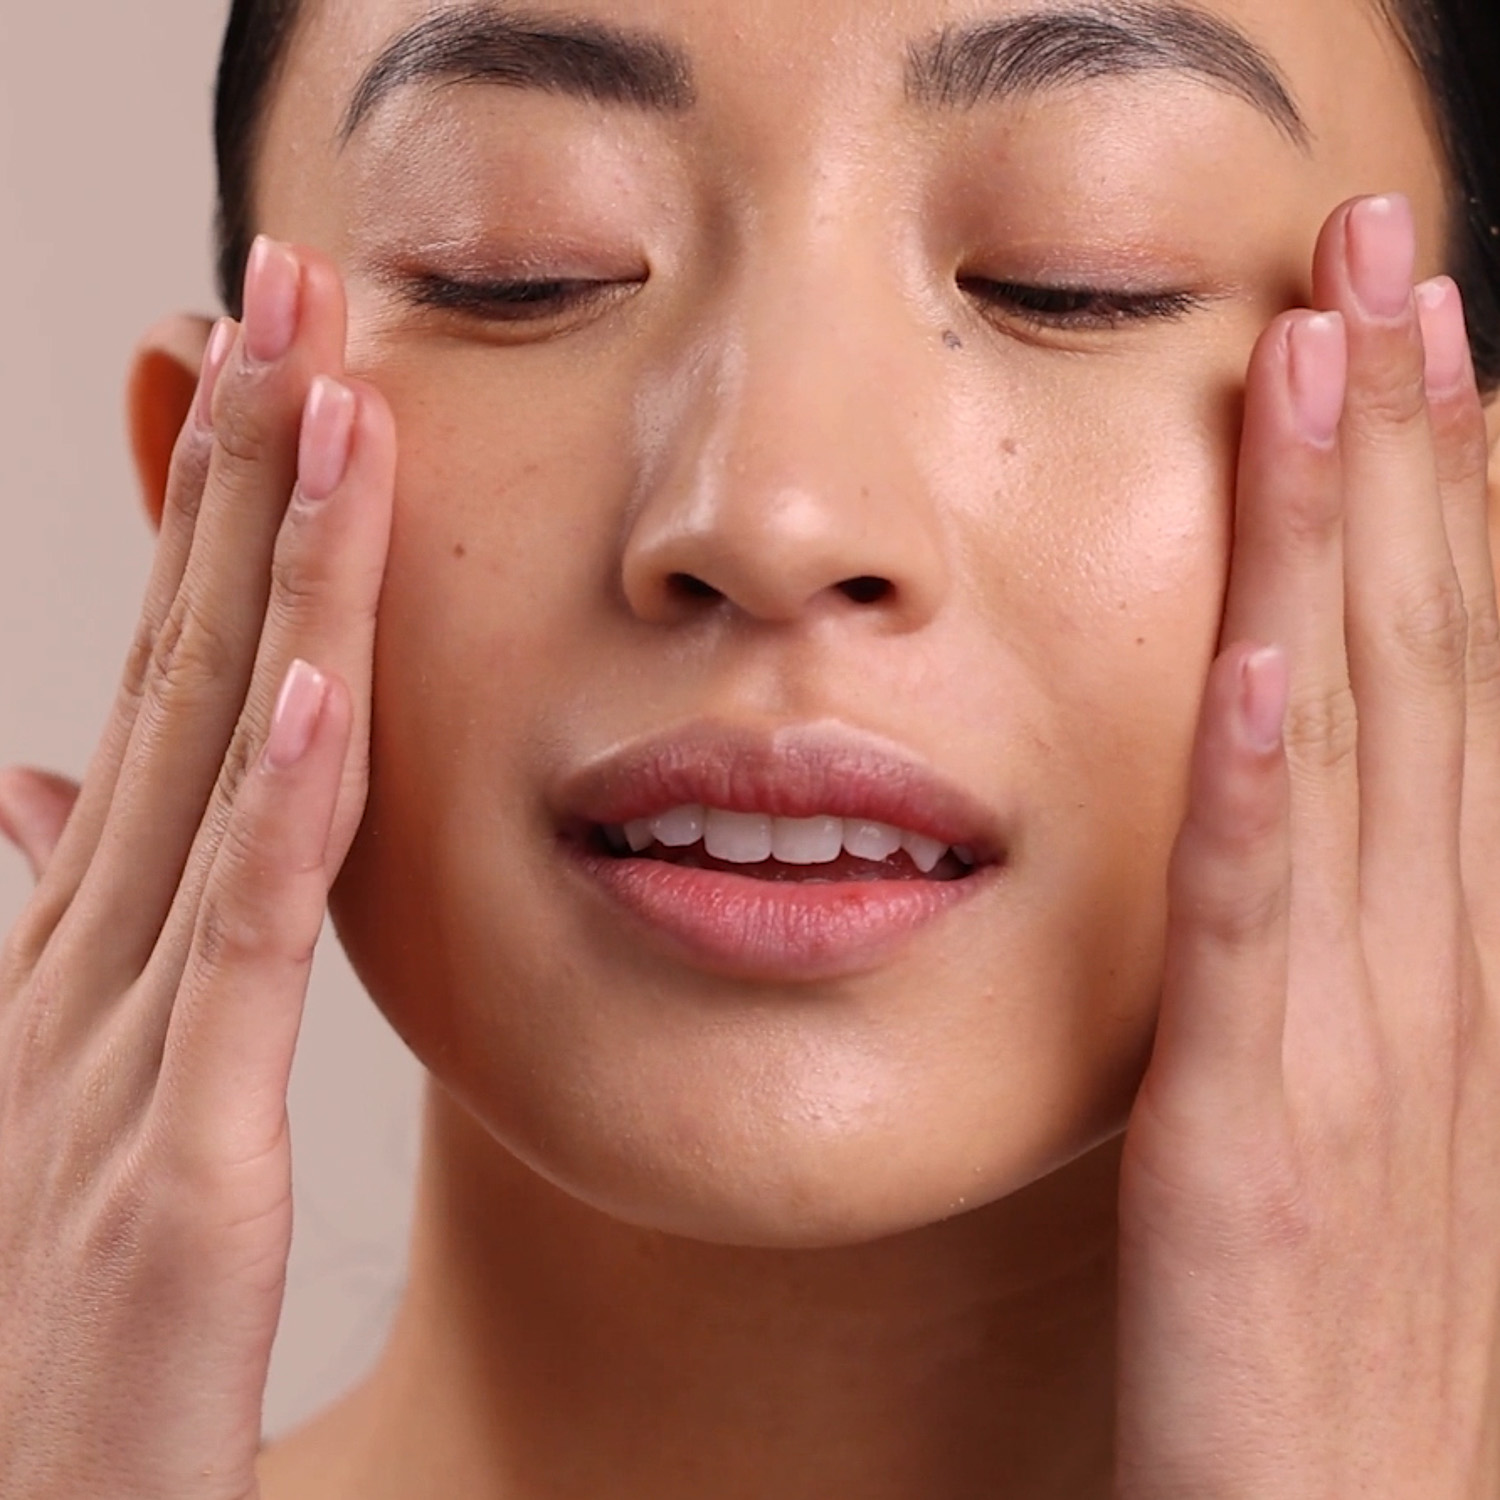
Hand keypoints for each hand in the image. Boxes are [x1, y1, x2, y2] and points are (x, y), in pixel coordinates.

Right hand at [0, 238, 394, 1499]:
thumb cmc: (45, 1319)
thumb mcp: (59, 1085)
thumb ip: (71, 929)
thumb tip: (42, 788)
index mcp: (83, 946)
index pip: (170, 683)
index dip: (218, 519)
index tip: (274, 372)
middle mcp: (89, 962)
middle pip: (188, 671)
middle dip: (242, 475)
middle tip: (290, 291)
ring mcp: (120, 1056)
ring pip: (220, 767)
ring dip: (276, 577)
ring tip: (324, 400)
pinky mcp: (174, 1168)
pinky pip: (235, 959)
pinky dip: (274, 814)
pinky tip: (321, 687)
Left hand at [1114, 192, 1499, 1496]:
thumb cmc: (1347, 1336)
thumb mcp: (1359, 1106)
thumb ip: (1338, 956)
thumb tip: (1322, 798)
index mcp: (1432, 955)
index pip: (1436, 678)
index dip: (1431, 498)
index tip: (1415, 340)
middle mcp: (1418, 969)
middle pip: (1410, 659)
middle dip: (1399, 451)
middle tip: (1387, 255)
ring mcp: (1348, 1051)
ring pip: (1350, 746)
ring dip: (1341, 550)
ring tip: (1334, 363)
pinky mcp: (1249, 1148)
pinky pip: (1258, 937)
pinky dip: (1268, 792)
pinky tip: (1265, 662)